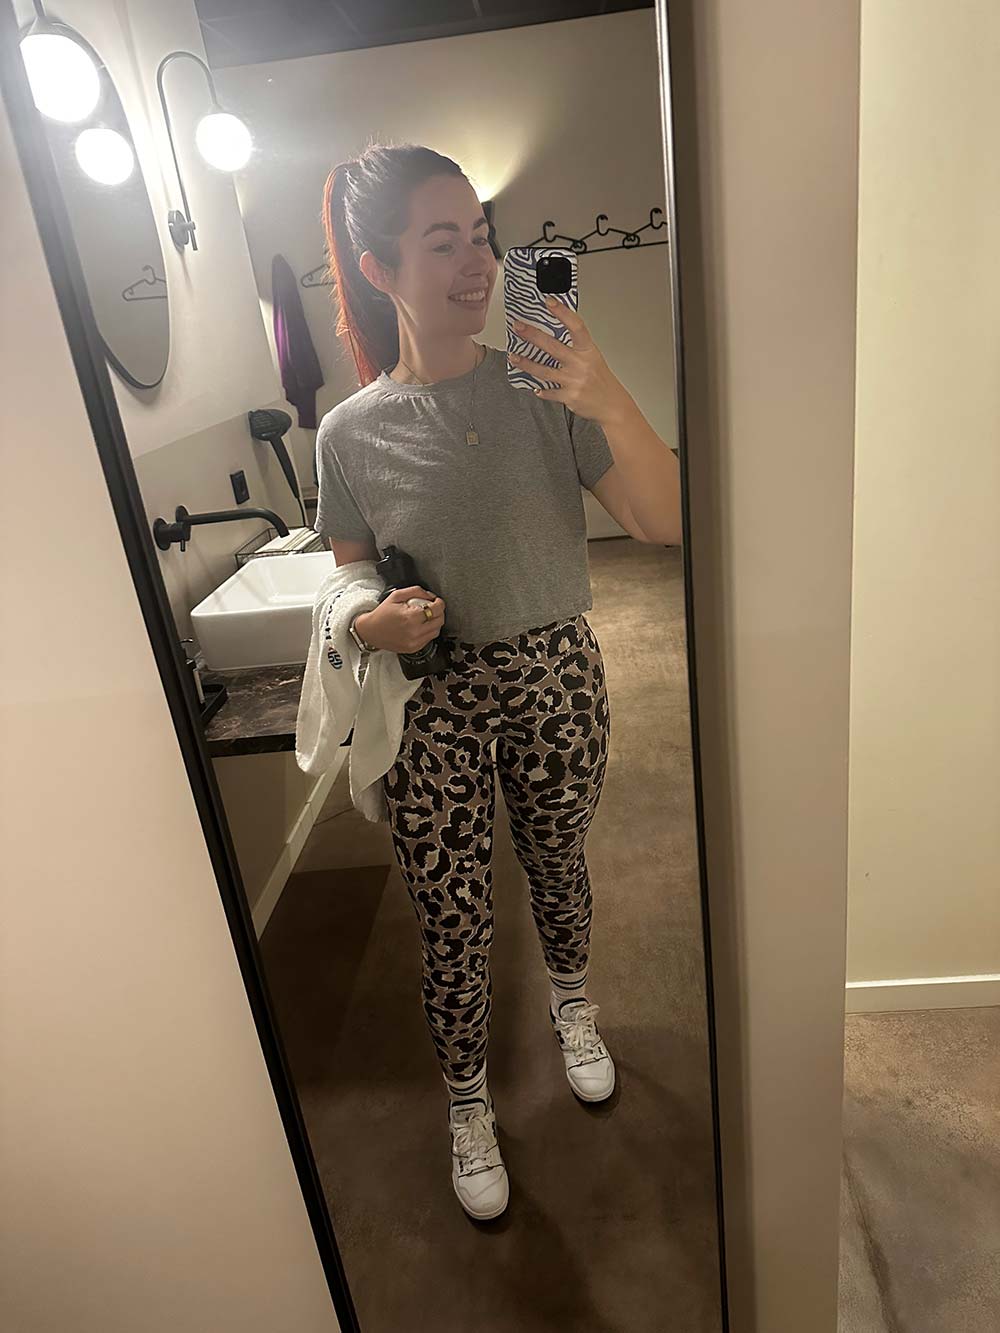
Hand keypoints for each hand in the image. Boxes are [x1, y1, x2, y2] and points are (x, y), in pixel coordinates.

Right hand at [356, 586, 445, 653]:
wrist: (370, 631)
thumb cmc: (382, 614)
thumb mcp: (396, 595)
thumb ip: (416, 591)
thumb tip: (430, 595)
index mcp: (411, 617)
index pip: (436, 609)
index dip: (439, 603)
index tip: (437, 601)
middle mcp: (414, 631)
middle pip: (439, 621)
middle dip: (438, 612)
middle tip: (432, 608)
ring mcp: (414, 642)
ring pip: (436, 631)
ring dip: (434, 622)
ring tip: (425, 617)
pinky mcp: (413, 648)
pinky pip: (429, 639)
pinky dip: (428, 631)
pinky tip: (420, 626)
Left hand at [508, 295, 633, 425]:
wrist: (612, 405)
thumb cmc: (600, 380)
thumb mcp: (592, 358)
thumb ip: (575, 348)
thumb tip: (551, 335)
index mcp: (588, 350)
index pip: (576, 326)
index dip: (562, 312)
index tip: (549, 302)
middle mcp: (581, 364)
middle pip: (552, 346)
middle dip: (532, 335)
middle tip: (518, 327)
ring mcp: (574, 381)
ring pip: (544, 371)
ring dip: (526, 363)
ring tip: (514, 357)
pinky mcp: (569, 397)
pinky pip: (549, 392)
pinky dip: (541, 390)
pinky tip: (534, 387)